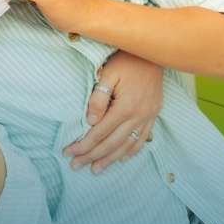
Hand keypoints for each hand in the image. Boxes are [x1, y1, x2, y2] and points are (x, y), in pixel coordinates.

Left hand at [65, 51, 163, 173]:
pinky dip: (131, 151)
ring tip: (96, 169)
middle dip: (92, 156)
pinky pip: (142, 139)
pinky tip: (121, 158)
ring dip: (110, 159)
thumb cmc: (127, 61)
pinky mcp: (154, 114)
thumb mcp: (108, 74)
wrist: (153, 53)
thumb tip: (91, 122)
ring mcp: (148, 117)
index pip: (99, 133)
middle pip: (111, 143)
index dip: (83, 145)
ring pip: (127, 146)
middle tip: (76, 166)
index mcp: (125, 107)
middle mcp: (138, 116)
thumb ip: (99, 98)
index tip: (69, 153)